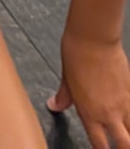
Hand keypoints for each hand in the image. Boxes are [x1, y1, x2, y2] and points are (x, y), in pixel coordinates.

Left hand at [52, 30, 129, 147]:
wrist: (94, 37)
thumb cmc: (76, 54)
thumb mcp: (66, 79)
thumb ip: (63, 97)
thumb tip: (54, 105)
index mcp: (89, 113)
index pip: (99, 145)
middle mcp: (109, 113)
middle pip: (124, 145)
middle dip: (122, 148)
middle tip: (118, 146)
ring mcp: (123, 104)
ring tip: (126, 135)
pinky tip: (128, 115)